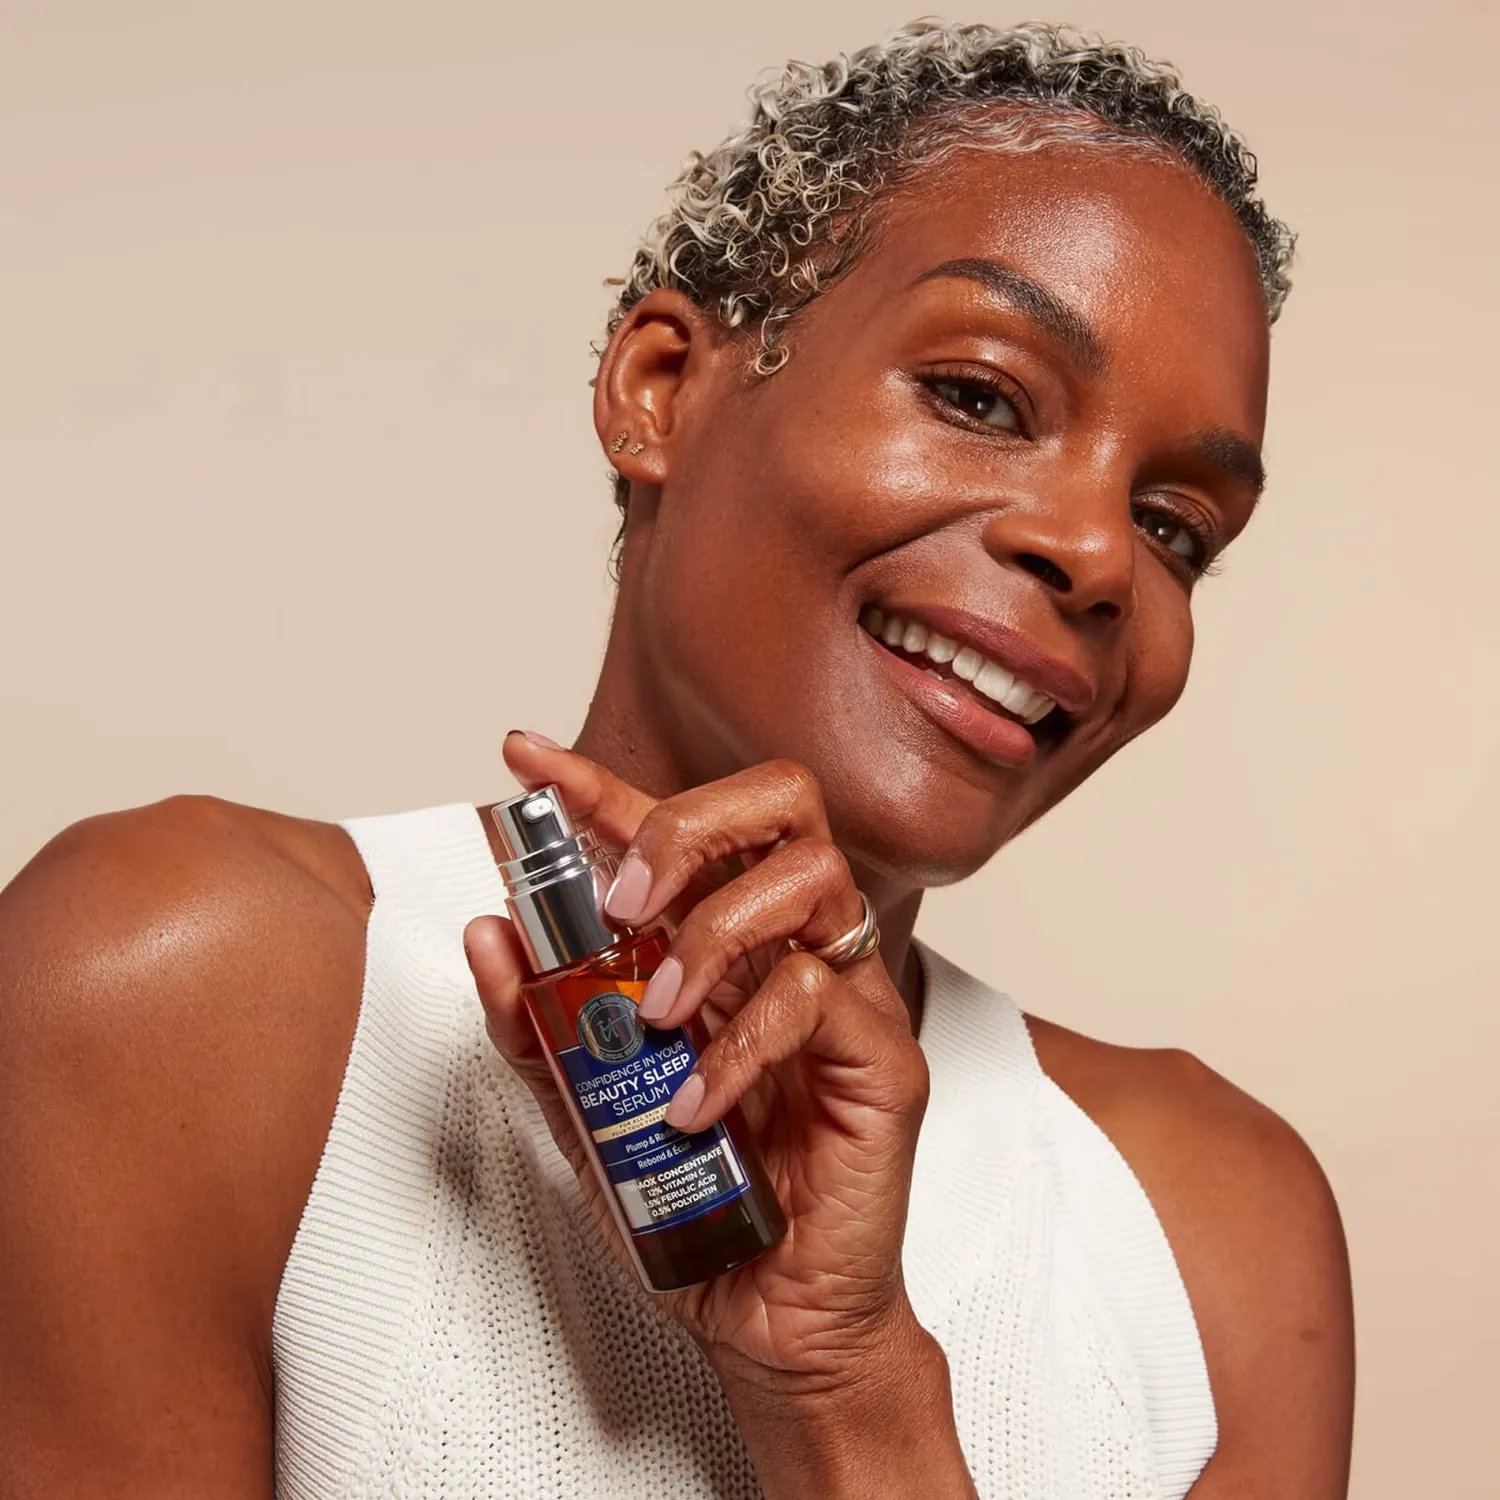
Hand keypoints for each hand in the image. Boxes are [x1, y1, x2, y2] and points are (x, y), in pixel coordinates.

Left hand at [464, 735, 933, 1389]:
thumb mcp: (584, 1110)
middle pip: (782, 805)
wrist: (769, 1317)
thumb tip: (491, 933)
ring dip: (714, 933)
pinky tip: (691, 1104)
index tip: (526, 760)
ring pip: (812, 880)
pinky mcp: (883, 1060)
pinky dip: (740, 1045)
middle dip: (684, 829)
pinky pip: (820, 999)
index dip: (601, 785)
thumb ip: (538, 1026)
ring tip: (657, 1012)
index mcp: (728, 942)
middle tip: (618, 905)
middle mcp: (794, 948)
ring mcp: (848, 996)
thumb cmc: (694, 1203)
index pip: (677, 830)